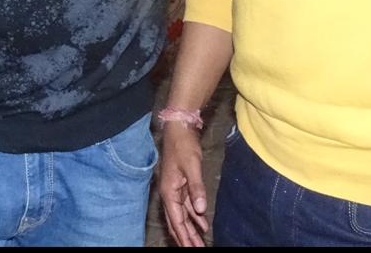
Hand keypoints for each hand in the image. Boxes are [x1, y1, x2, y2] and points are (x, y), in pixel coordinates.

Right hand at [160, 121, 208, 246]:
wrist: (179, 129)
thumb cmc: (183, 146)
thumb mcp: (191, 166)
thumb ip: (196, 188)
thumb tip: (200, 210)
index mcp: (169, 193)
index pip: (176, 222)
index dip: (184, 238)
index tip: (192, 250)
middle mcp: (169, 194)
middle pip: (177, 223)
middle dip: (186, 239)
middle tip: (197, 250)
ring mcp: (175, 190)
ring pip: (182, 216)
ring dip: (190, 230)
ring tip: (199, 244)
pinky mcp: (181, 185)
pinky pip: (187, 206)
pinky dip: (194, 216)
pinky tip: (202, 224)